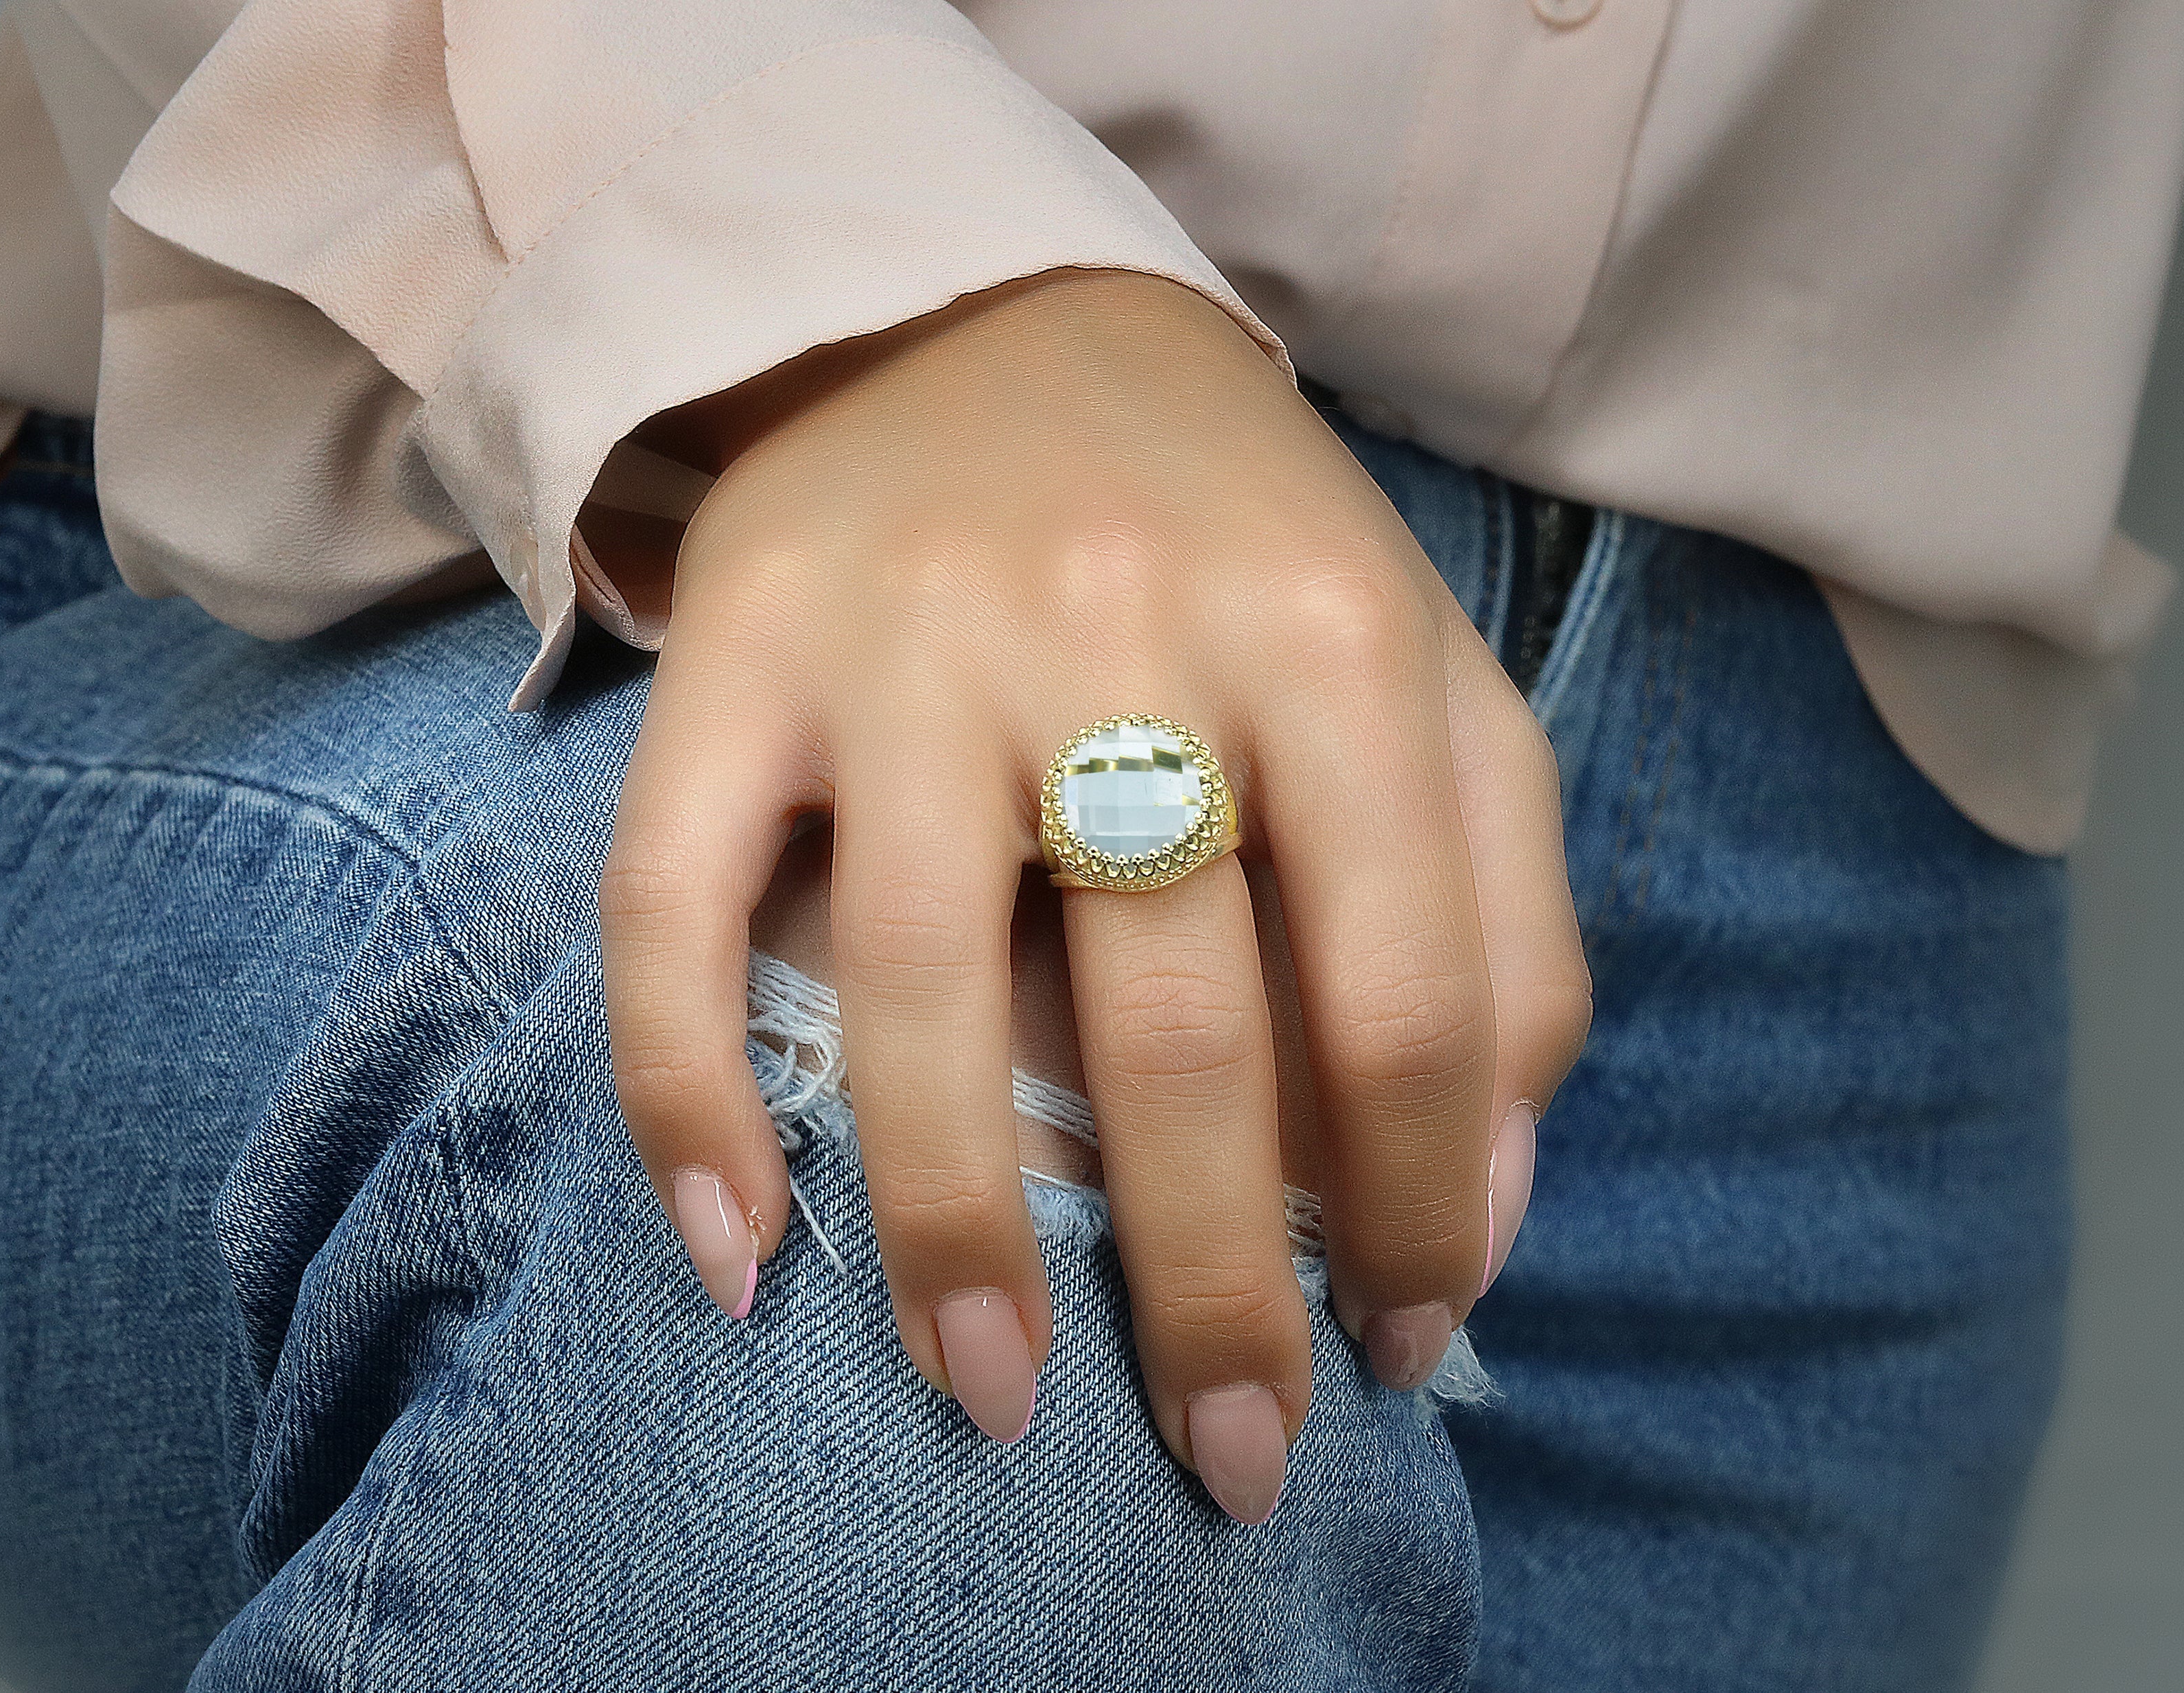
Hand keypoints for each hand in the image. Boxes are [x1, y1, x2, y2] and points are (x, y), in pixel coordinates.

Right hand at [600, 269, 1589, 1521]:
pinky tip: (734, 1258)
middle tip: (1229, 1457)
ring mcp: (907, 642)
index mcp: (1334, 642)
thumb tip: (1487, 1213)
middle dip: (1212, 1290)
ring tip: (997, 1399)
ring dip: (958, 1243)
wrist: (999, 323)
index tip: (1399, 1341)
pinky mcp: (735, 656)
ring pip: (925, 995)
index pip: (1415, 994)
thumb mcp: (1429, 690)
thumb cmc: (1246, 553)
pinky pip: (674, 906)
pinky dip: (685, 1097)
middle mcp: (1120, 629)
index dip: (1428, 1206)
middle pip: (1177, 1027)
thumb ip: (1509, 925)